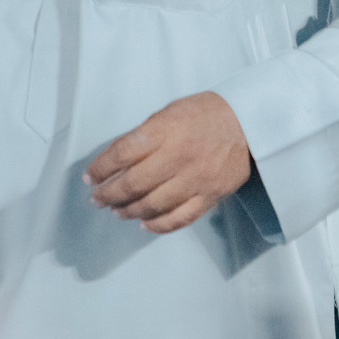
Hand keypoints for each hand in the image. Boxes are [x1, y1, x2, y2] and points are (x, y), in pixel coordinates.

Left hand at [85, 91, 251, 234]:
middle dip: (109, 194)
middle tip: (98, 199)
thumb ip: (144, 136)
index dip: (101, 168)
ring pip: (152, 205)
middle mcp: (179, 156)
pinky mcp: (210, 195)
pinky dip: (157, 225)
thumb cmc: (204, 114)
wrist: (248, 122)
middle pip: (133, 183)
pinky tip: (143, 224)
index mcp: (165, 130)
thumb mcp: (168, 113)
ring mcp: (196, 178)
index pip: (122, 153)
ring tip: (117, 211)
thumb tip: (114, 162)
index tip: (90, 177)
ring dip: (128, 211)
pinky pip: (179, 218)